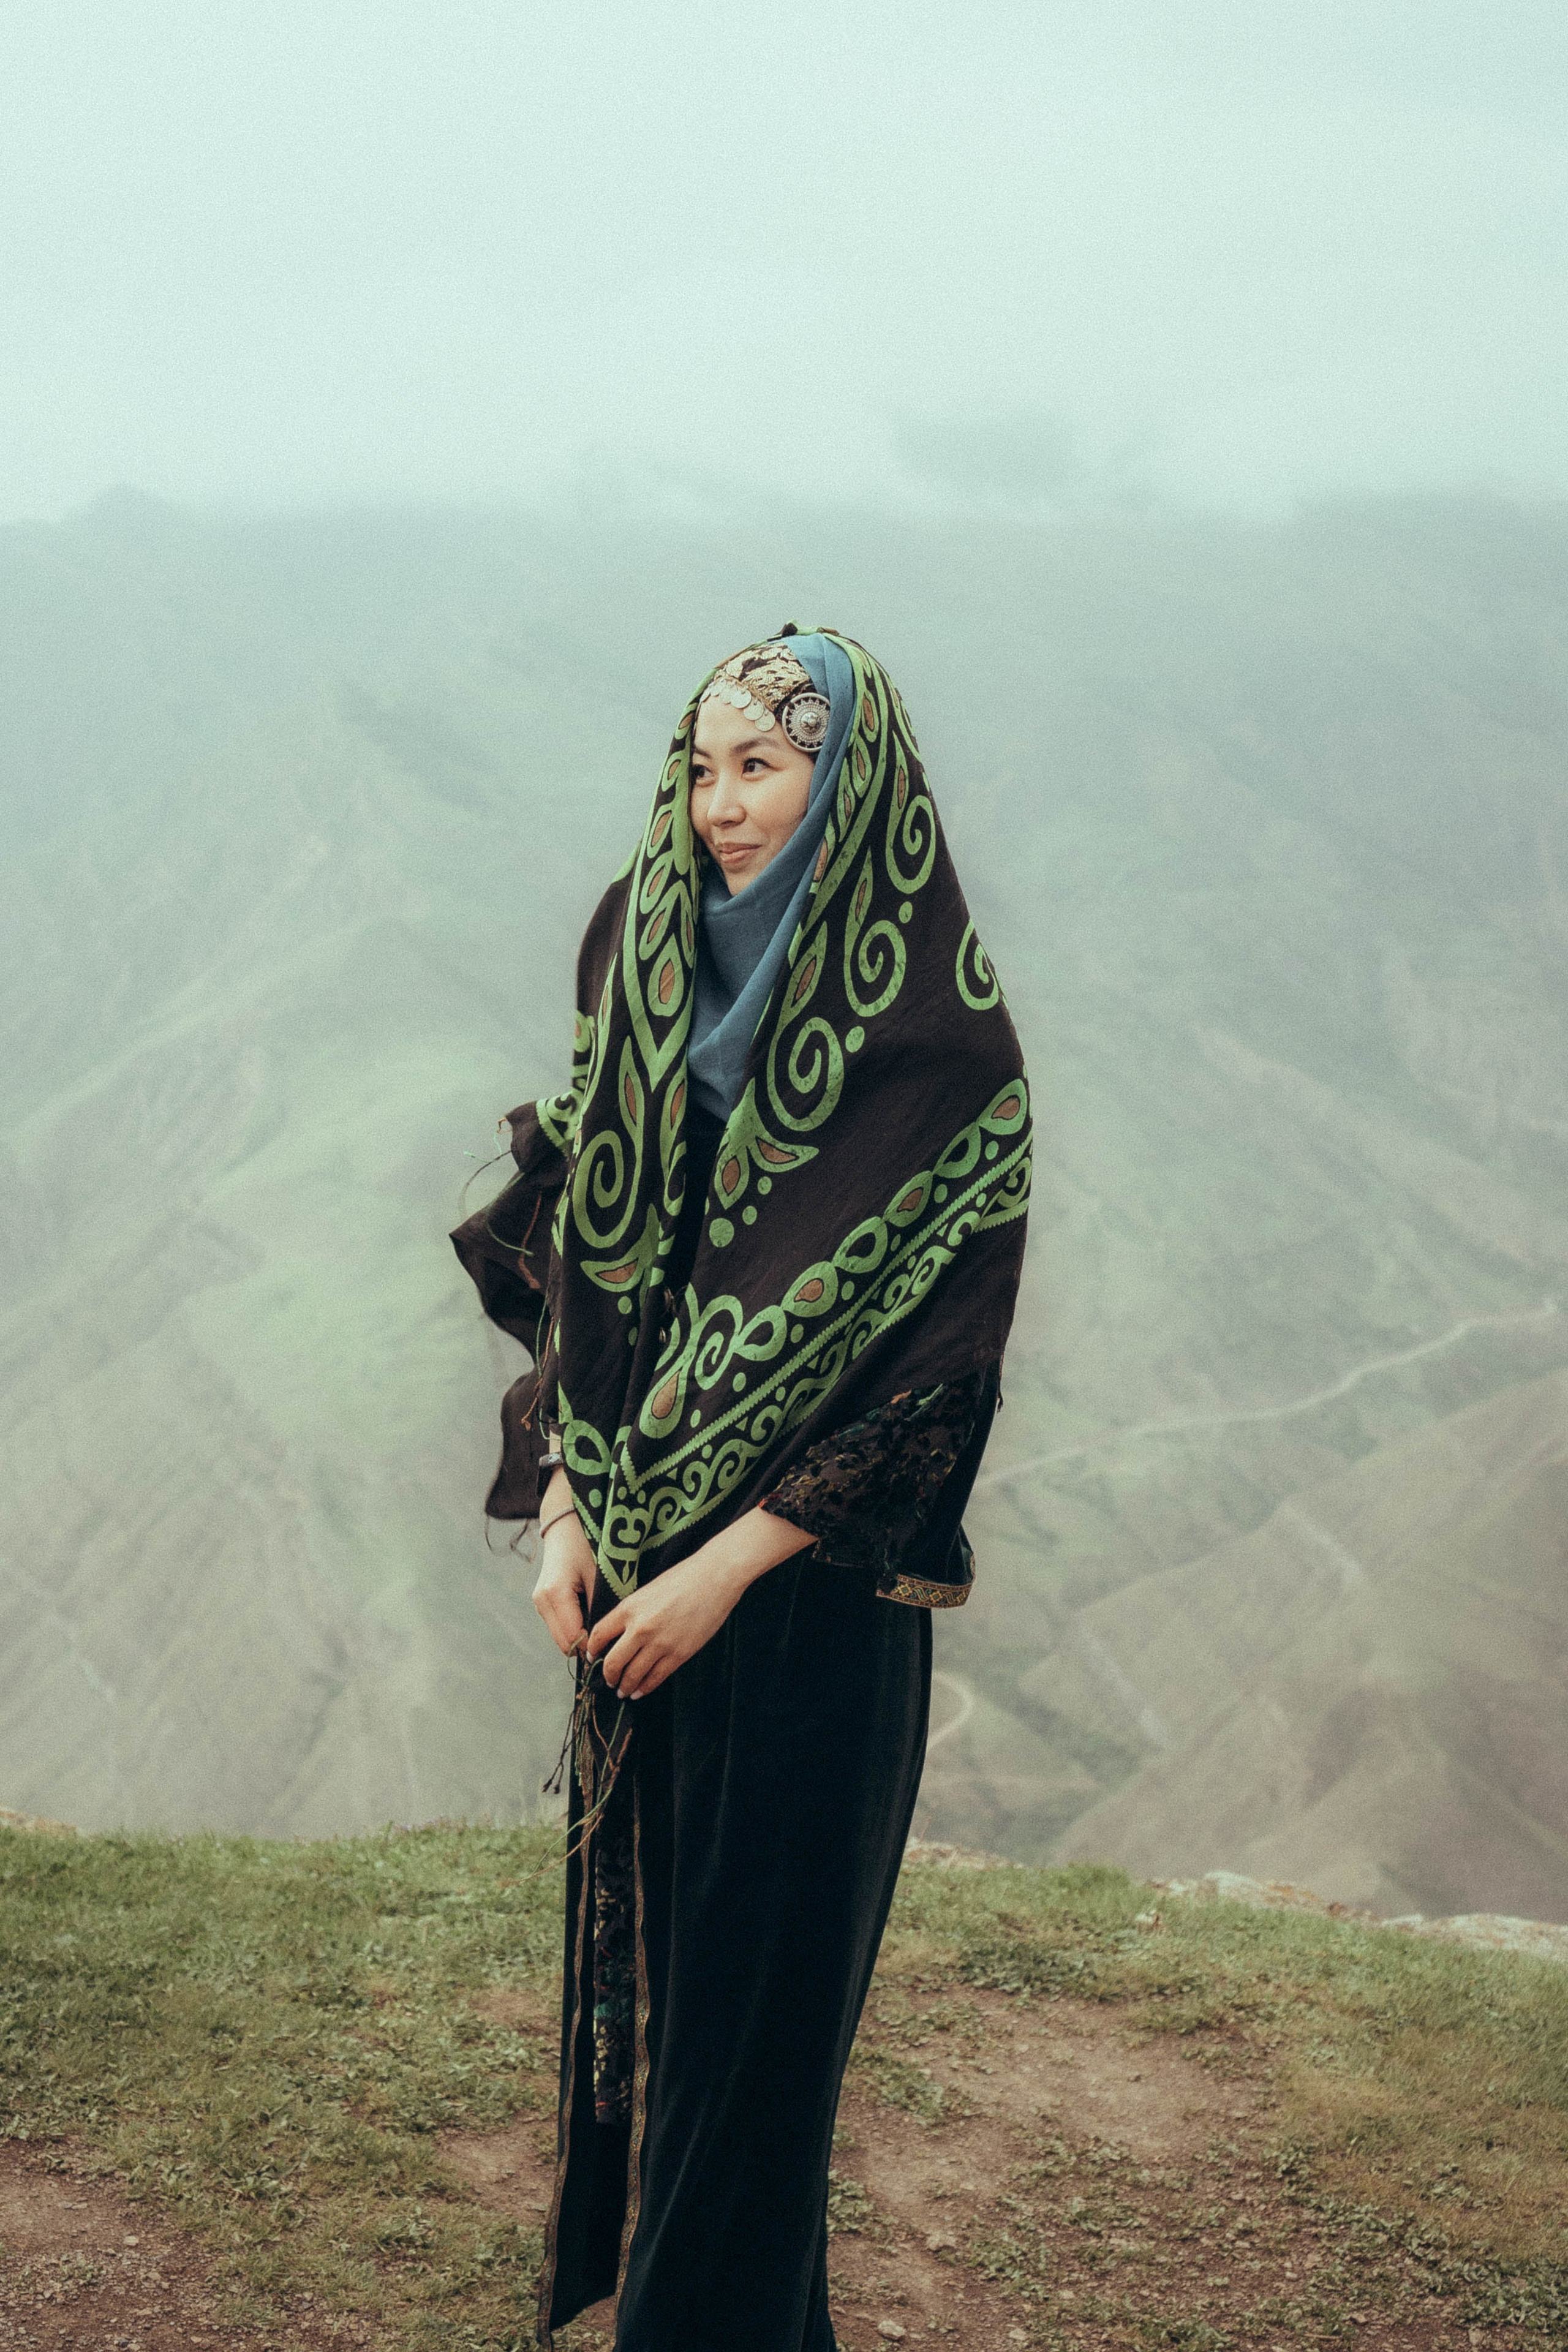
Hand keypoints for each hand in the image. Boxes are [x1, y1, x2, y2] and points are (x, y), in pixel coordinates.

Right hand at [532, 1473, 598, 1656]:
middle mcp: (542, 1601)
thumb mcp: (601, 1575)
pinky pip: (559, 1627)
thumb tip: (608, 1640)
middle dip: (587, 1647)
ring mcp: (539, 1603)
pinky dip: (575, 1629)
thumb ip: (602, 1608)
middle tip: (613, 1641)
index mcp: (556, 1594)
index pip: (574, 1638)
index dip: (595, 1647)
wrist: (566, 1524)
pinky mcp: (542, 1603)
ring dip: (581, 1638)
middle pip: (565, 1644)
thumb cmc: (588, 1544)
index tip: (617, 1645)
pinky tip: (592, 1618)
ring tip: (604, 1627)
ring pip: (561, 1638)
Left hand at [586, 1505, 814, 1699]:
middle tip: (608, 1681)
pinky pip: (656, 1678)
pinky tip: (640, 1691)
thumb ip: (632, 1611)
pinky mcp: (679, 1654)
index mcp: (629, 1608)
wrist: (715, 1578)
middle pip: (613, 1662)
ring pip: (633, 1675)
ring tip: (623, 1691)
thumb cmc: (683, 1578)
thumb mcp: (648, 1590)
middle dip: (608, 1676)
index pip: (599, 1635)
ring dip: (625, 1687)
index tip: (591, 1658)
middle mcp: (640, 1628)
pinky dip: (645, 1688)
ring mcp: (660, 1643)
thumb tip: (620, 1634)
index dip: (592, 1651)